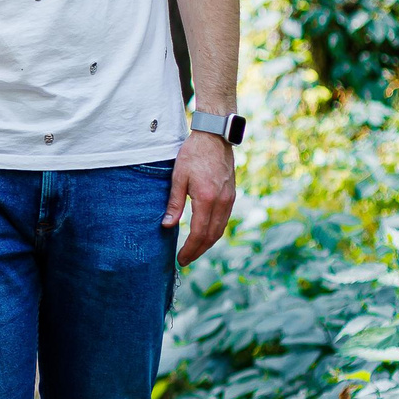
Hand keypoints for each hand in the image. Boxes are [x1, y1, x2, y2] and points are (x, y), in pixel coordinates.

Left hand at [163, 130, 236, 265]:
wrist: (215, 137)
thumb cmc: (193, 154)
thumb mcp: (178, 177)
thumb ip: (174, 203)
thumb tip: (167, 226)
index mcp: (207, 199)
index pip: (198, 233)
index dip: (190, 249)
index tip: (181, 259)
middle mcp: (222, 202)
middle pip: (211, 236)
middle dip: (198, 251)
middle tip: (185, 260)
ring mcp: (229, 199)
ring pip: (220, 230)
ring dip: (207, 244)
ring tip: (194, 252)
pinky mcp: (231, 195)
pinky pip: (224, 220)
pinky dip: (214, 232)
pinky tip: (204, 235)